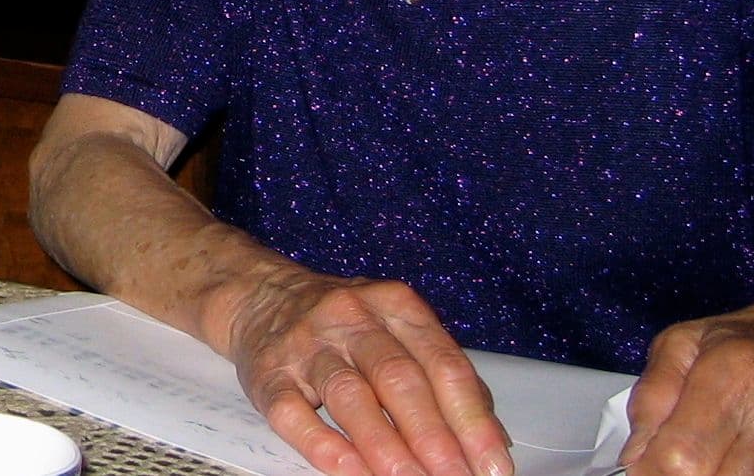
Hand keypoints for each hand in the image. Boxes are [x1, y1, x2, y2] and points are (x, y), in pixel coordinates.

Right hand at [221, 267, 512, 475]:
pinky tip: (352, 472)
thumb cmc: (345, 326)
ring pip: (349, 395)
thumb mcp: (398, 330)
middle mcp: (351, 319)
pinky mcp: (267, 373)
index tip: (494, 465)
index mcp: (395, 306)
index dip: (472, 419)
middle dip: (433, 436)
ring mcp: (306, 345)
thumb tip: (492, 440)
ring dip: (385, 445)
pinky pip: (294, 413)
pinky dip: (325, 446)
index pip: (444, 364)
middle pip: (399, 378)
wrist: (259, 295)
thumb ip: (443, 377)